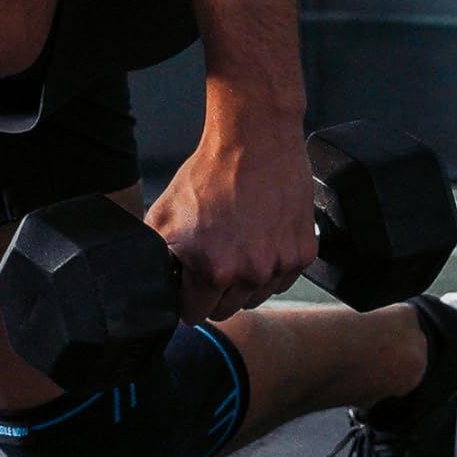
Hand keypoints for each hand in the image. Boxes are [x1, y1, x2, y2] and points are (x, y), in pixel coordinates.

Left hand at [145, 128, 316, 322]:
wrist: (255, 141)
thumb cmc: (212, 172)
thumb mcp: (164, 213)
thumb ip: (158, 255)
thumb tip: (154, 279)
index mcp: (213, 270)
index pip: (195, 315)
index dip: (189, 298)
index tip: (191, 285)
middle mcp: (250, 274)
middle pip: (226, 310)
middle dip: (216, 291)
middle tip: (214, 256)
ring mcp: (279, 265)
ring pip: (256, 297)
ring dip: (246, 280)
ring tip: (239, 241)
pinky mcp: (303, 254)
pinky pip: (283, 280)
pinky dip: (272, 266)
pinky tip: (261, 237)